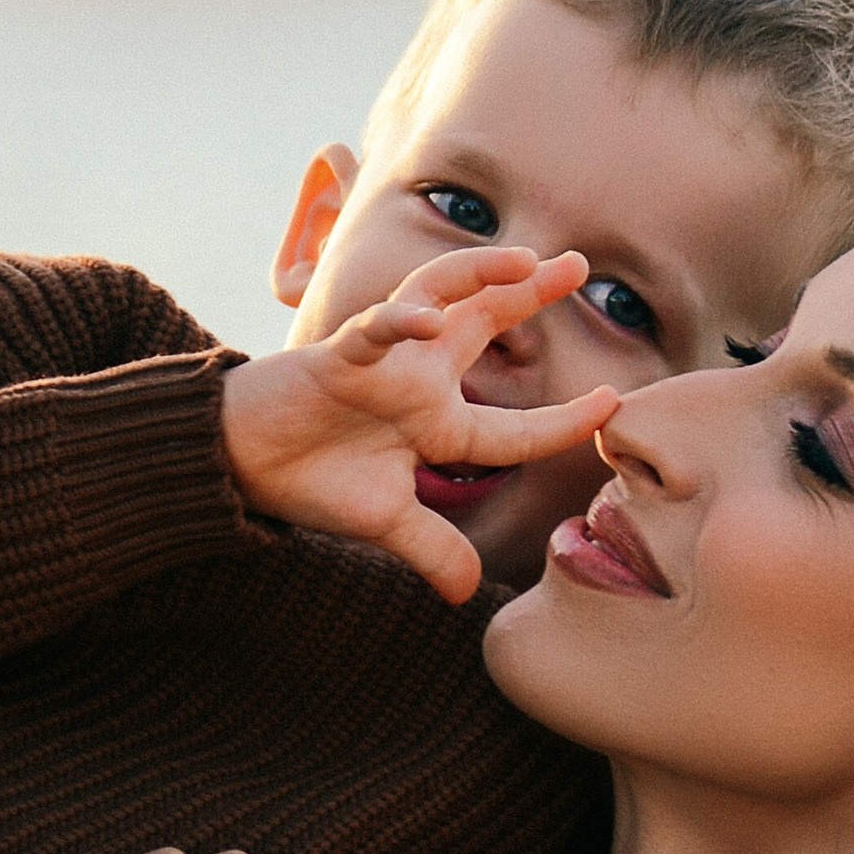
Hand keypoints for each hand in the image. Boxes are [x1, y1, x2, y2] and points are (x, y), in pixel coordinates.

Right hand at [220, 247, 619, 600]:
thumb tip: (469, 594)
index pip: (515, 425)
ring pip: (437, 298)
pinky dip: (396, 321)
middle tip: (579, 265)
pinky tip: (420, 320)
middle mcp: (419, 381)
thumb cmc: (312, 482)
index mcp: (436, 422)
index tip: (614, 403)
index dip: (565, 420)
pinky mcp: (339, 356)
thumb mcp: (385, 523)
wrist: (239, 464)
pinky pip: (372, 330)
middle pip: (487, 323)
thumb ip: (433, 548)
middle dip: (530, 292)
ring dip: (478, 275)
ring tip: (522, 260)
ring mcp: (383, 363)